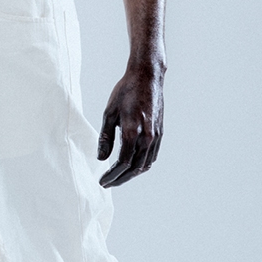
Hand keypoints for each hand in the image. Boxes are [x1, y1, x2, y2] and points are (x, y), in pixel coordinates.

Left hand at [97, 65, 163, 187]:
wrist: (147, 77)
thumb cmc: (125, 92)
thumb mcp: (109, 113)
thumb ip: (106, 138)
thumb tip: (101, 158)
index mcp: (132, 131)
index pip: (122, 163)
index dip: (112, 175)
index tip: (102, 181)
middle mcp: (147, 137)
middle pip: (134, 168)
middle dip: (120, 179)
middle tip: (108, 184)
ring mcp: (156, 136)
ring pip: (145, 164)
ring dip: (131, 174)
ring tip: (118, 177)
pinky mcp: (160, 133)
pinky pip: (152, 156)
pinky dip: (142, 165)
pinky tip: (132, 166)